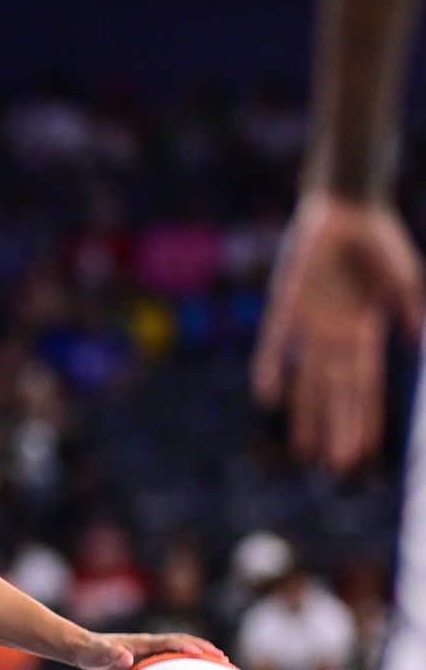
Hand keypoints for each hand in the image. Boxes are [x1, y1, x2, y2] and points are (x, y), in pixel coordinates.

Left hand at [74, 632, 227, 669]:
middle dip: (203, 647)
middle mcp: (147, 641)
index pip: (169, 641)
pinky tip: (195, 665)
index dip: (187, 646)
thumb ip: (108, 655)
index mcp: (140, 642)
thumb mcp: (95, 656)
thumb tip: (126, 656)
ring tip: (221, 660)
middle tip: (225, 659)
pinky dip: (188, 655)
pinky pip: (173, 652)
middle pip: (181, 640)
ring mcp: (148, 646)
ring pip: (180, 645)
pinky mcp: (147, 652)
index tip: (207, 653)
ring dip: (200, 650)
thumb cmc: (89, 653)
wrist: (82, 646)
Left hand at [252, 192, 423, 472]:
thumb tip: (422, 347)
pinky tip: (265, 396)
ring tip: (300, 449)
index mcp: (364, 334)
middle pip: (335, 393)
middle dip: (335, 428)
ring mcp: (308, 321)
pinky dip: (270, 366)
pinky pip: (275, 341)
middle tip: (332, 466)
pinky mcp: (285, 302)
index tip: (363, 456)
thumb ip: (411, 311)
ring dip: (303, 412)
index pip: (365, 388)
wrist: (346, 207)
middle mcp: (334, 335)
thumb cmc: (379, 242)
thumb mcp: (404, 280)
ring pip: (305, 378)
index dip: (364, 421)